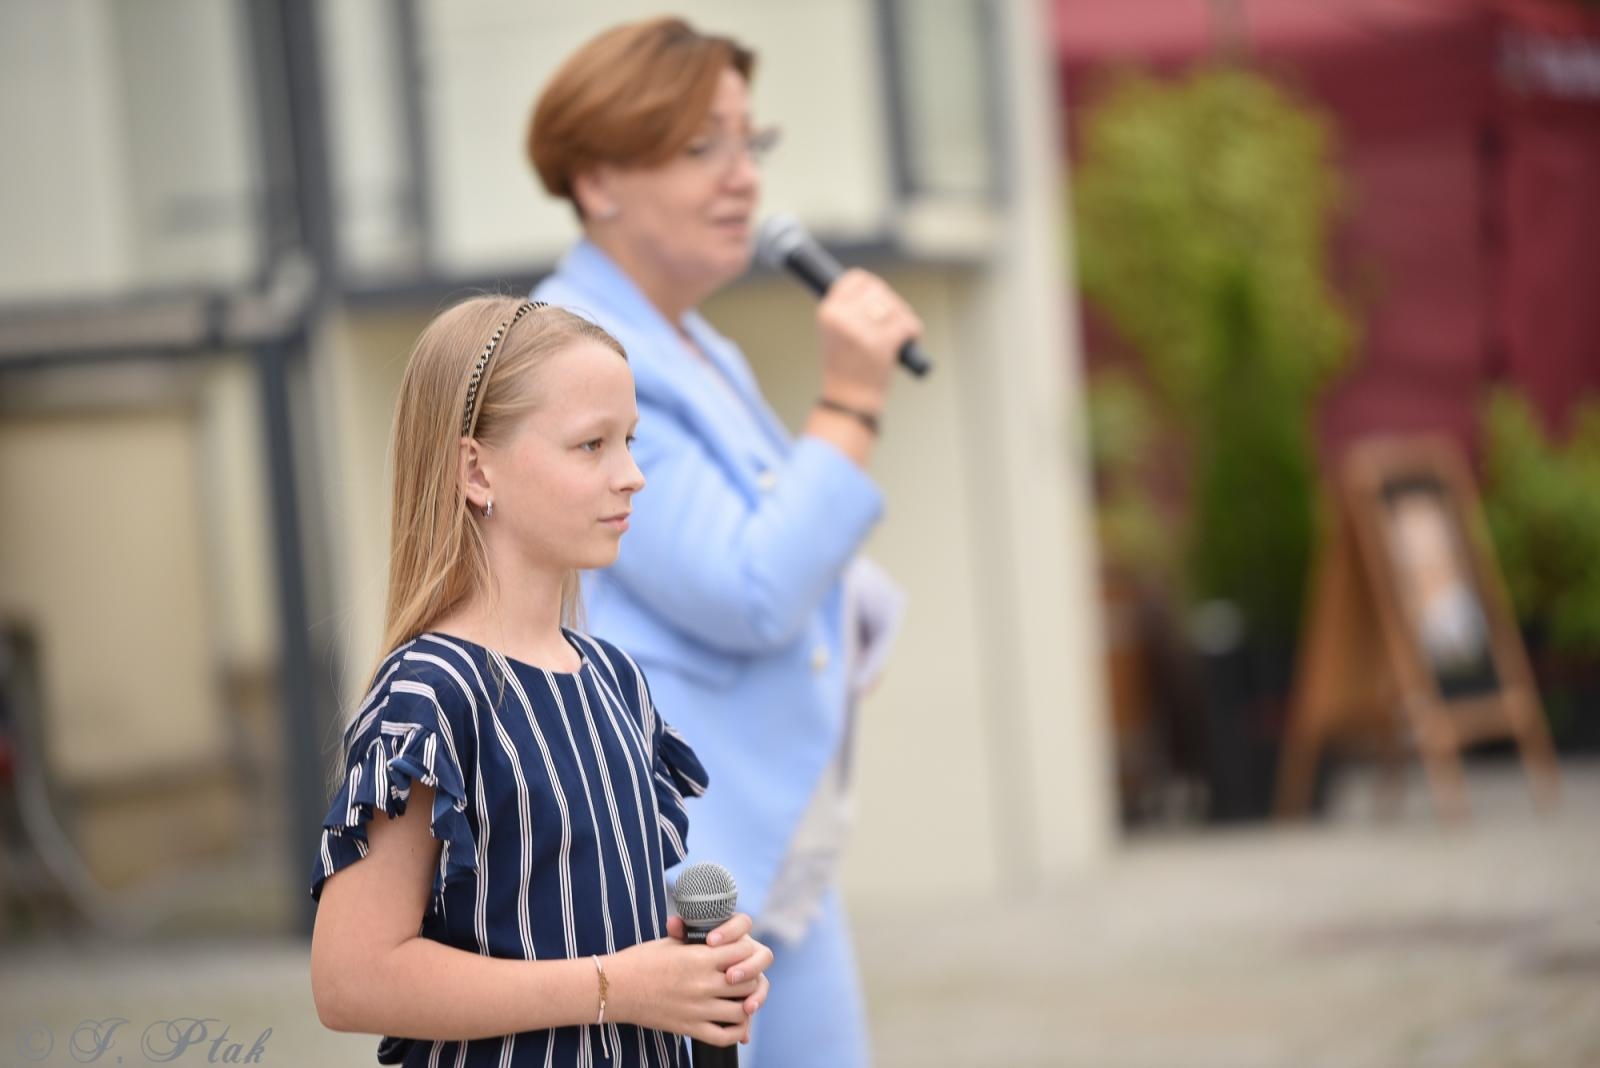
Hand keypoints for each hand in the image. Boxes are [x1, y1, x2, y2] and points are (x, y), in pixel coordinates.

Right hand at [608, 920, 771, 1046]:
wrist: (616, 988)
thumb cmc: (641, 961)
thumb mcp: (671, 942)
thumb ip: (698, 939)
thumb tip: (716, 933)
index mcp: (700, 958)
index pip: (743, 951)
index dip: (746, 950)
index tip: (739, 952)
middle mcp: (703, 983)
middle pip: (748, 982)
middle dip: (749, 977)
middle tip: (742, 976)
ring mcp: (698, 1009)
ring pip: (741, 1010)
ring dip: (745, 1004)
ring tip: (739, 999)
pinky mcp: (690, 1028)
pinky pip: (724, 1036)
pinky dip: (736, 1031)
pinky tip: (734, 1023)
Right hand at [816, 269, 921, 413]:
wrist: (848, 401)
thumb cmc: (844, 368)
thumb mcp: (834, 332)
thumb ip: (849, 309)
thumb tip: (876, 289)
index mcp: (829, 312)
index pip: (856, 279)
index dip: (872, 285)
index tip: (879, 297)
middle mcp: (843, 318)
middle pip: (878, 290)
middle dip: (890, 303)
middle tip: (891, 321)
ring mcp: (862, 331)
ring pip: (895, 306)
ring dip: (903, 317)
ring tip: (900, 333)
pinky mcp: (882, 343)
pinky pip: (907, 323)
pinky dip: (914, 331)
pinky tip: (911, 340)